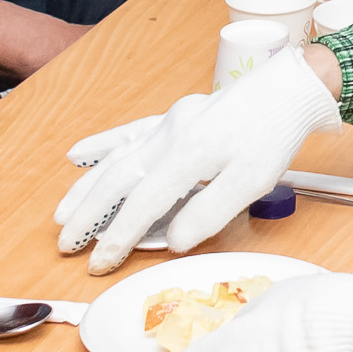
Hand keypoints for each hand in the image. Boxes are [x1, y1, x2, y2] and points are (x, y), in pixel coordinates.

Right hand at [55, 50, 342, 273]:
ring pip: (116, 157)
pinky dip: (101, 146)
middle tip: (65, 243)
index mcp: (189, 152)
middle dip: (89, 214)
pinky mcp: (176, 117)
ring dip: (86, 186)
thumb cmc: (275, 133)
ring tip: (62, 213)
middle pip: (118, 178)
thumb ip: (210, 211)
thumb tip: (172, 241)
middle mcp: (170, 134)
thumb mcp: (253, 181)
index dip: (118, 236)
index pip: (143, 203)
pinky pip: (128, 133)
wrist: (291, 88)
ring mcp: (170, 122)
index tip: (99, 262)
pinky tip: (78, 154)